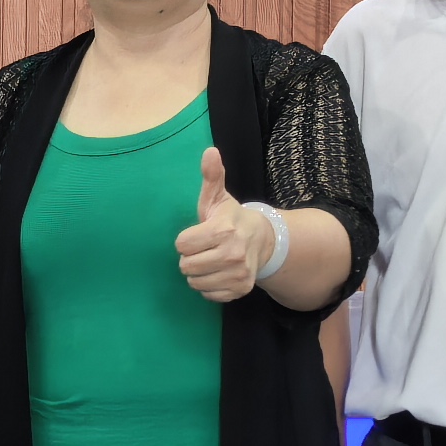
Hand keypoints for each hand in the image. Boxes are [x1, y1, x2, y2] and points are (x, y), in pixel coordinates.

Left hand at [173, 145, 274, 303]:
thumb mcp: (218, 197)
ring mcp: (238, 274)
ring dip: (199, 273)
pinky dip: (210, 286)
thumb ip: (211, 176)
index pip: (182, 245)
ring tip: (211, 260)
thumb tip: (210, 151)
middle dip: (191, 257)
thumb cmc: (232, 217)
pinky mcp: (241, 289)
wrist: (263, 240)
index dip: (186, 239)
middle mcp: (232, 254)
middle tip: (204, 248)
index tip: (199, 234)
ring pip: (195, 282)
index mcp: (223, 230)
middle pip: (186, 266)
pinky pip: (209, 294)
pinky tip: (219, 272)